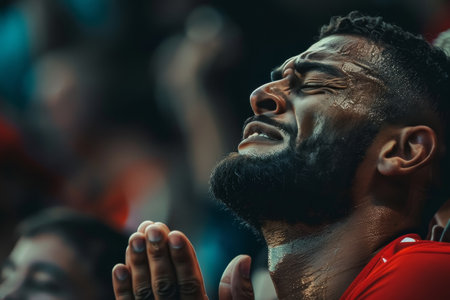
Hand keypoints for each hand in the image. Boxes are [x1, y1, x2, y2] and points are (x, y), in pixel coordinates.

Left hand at [112, 221, 255, 299]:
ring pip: (144, 294)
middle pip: (165, 286)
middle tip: (152, 227)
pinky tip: (119, 267)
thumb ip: (240, 294)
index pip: (191, 285)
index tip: (176, 234)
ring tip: (134, 237)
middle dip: (157, 254)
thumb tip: (242, 258)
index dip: (183, 259)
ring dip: (137, 265)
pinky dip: (122, 291)